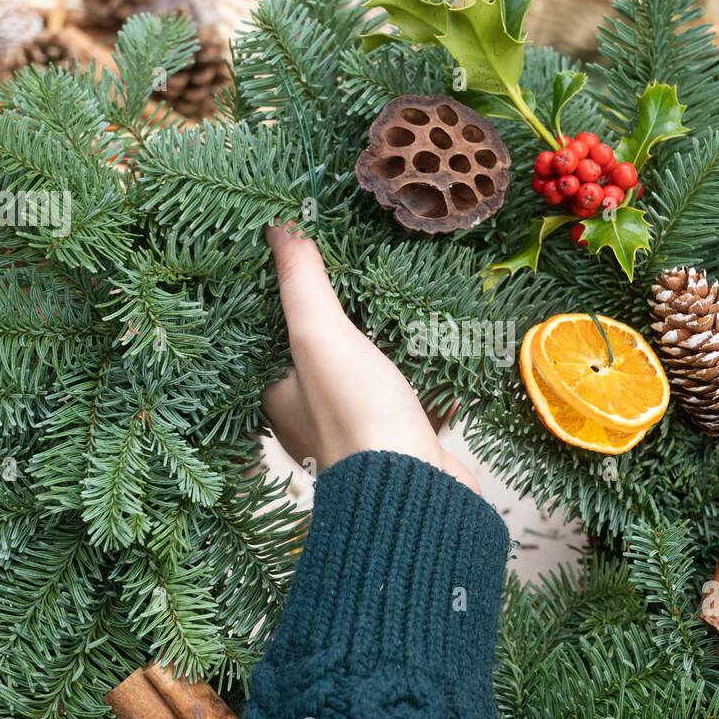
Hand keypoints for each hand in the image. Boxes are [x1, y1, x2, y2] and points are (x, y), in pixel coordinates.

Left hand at [262, 223, 479, 492]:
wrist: (418, 492)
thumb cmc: (357, 416)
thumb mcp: (320, 337)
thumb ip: (301, 282)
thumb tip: (276, 226)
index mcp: (280, 395)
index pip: (272, 336)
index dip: (288, 299)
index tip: (308, 259)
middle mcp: (313, 417)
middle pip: (326, 353)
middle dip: (349, 319)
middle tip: (365, 271)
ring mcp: (362, 430)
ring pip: (374, 374)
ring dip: (393, 344)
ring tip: (407, 298)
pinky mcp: (404, 440)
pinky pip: (414, 397)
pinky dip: (429, 374)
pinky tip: (445, 344)